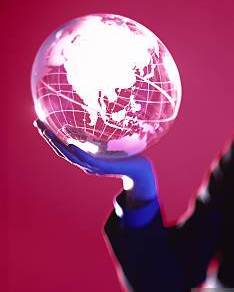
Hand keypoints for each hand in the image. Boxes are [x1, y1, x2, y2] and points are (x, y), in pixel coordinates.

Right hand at [34, 120, 157, 201]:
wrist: (136, 168)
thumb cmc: (118, 155)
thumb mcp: (98, 144)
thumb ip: (83, 137)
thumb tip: (65, 128)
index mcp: (82, 159)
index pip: (61, 148)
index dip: (49, 137)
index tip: (39, 124)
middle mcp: (84, 164)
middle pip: (61, 151)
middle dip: (48, 138)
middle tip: (38, 124)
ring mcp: (92, 167)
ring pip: (71, 156)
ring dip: (58, 144)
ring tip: (47, 132)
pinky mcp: (103, 166)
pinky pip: (87, 159)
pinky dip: (78, 152)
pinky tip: (70, 144)